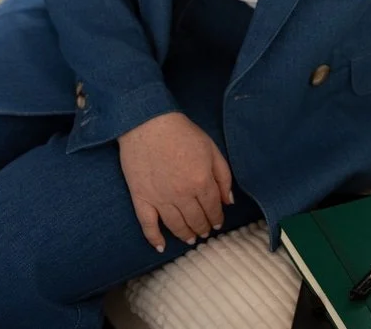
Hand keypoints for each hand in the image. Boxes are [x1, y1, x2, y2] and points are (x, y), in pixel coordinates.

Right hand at [117, 111, 233, 251]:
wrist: (147, 122)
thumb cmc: (181, 132)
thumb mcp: (211, 148)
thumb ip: (223, 175)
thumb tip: (229, 201)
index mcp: (202, 181)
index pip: (213, 208)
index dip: (217, 217)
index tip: (218, 223)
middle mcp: (182, 195)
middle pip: (196, 219)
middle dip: (203, 227)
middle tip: (205, 232)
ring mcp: (160, 199)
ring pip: (176, 225)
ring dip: (185, 234)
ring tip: (190, 238)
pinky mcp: (141, 198)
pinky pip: (148, 225)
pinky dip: (154, 238)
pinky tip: (161, 246)